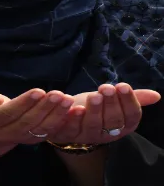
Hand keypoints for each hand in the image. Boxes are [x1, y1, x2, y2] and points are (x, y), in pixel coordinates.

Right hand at [0, 89, 78, 156]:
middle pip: (29, 121)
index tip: (38, 91)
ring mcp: (23, 138)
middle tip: (59, 94)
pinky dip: (63, 123)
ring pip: (42, 128)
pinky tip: (73, 111)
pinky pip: (50, 132)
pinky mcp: (35, 139)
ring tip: (67, 100)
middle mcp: (9, 133)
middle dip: (45, 108)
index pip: (9, 113)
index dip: (24, 103)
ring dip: (57, 115)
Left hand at [46, 83, 160, 146]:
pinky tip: (73, 106)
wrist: (66, 119)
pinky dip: (72, 117)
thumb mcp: (113, 100)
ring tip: (94, 95)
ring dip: (94, 110)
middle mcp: (107, 134)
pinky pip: (71, 128)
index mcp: (122, 126)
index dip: (128, 102)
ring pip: (93, 125)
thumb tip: (156, 95)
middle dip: (111, 104)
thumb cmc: (95, 107)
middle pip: (113, 121)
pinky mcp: (67, 135)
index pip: (131, 117)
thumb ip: (132, 98)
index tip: (123, 86)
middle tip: (106, 88)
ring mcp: (87, 136)